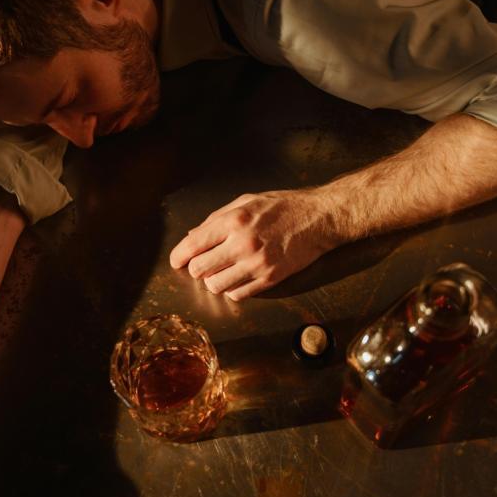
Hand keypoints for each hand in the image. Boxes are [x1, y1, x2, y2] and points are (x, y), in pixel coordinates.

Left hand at [169, 188, 337, 300]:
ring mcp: (257, 264)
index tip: (177, 261)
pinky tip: (238, 278)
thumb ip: (217, 218)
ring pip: (215, 286)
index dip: (179, 256)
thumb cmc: (283, 206)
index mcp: (233, 221)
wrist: (319, 218)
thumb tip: (193, 235)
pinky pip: (238, 295)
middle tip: (203, 264)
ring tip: (222, 271)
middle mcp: (242, 243)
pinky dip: (233, 289)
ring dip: (214, 280)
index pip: (192, 245)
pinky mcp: (270, 279)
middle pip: (199, 270)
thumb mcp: (246, 201)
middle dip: (196, 268)